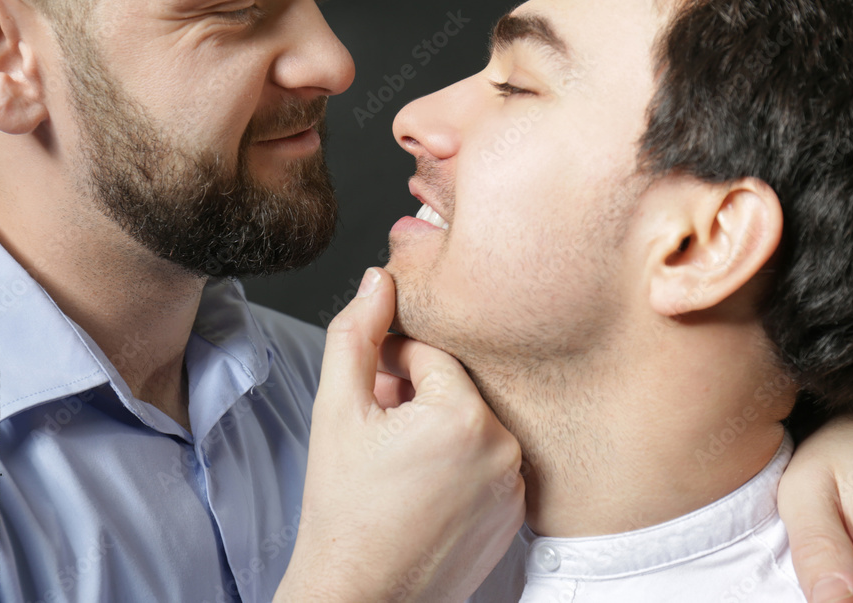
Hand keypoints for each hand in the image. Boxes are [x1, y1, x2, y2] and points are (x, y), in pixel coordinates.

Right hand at [275, 268, 524, 602]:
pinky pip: (490, 462)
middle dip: (416, 397)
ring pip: (474, 424)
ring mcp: (515, 485)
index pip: (432, 354)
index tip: (370, 397)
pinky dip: (460, 464)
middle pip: (457, 388)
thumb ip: (356, 335)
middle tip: (380, 430)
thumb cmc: (344, 513)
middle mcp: (504, 448)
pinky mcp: (516, 514)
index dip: (391, 368)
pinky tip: (423, 489)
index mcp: (465, 417)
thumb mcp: (337, 411)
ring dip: (438, 429)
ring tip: (398, 463)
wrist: (361, 596)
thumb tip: (378, 280)